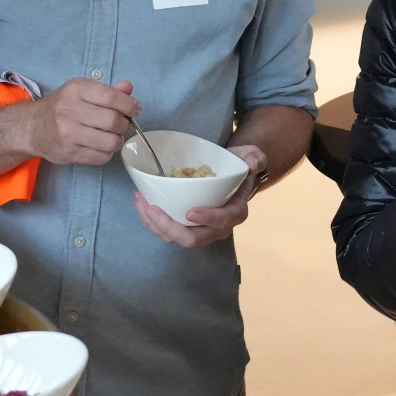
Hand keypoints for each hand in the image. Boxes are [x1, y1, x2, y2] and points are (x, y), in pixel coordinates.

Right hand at [27, 77, 142, 166]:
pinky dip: (107, 153)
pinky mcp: (68, 153)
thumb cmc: (61, 107)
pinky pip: (101, 158)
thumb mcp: (81, 91)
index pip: (111, 97)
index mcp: (76, 89)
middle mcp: (69, 110)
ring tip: (111, 136)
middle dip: (124, 124)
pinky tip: (100, 146)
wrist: (31, 127)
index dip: (130, 105)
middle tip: (122, 124)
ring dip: (117, 140)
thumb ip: (107, 90)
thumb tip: (129, 88)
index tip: (135, 109)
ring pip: (110, 142)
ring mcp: (68, 134)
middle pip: (113, 121)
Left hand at [133, 145, 265, 247]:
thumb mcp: (250, 156)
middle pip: (192, 239)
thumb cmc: (237, 166)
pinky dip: (151, 220)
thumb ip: (254, 157)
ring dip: (155, 224)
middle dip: (169, 227)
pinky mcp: (183, 226)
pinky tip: (141, 202)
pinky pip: (166, 230)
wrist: (227, 175)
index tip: (190, 211)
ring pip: (175, 238)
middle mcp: (216, 227)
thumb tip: (253, 164)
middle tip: (152, 208)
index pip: (222, 222)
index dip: (207, 219)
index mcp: (234, 213)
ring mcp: (198, 229)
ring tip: (141, 202)